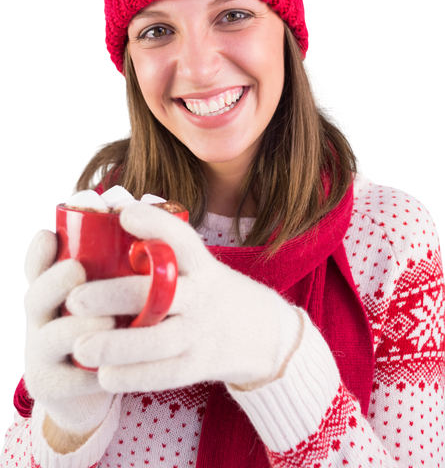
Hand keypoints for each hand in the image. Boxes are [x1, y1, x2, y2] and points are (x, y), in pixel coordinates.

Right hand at [21, 227, 115, 435]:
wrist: (100, 383)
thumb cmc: (110, 324)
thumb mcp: (107, 292)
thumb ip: (112, 263)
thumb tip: (136, 212)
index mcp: (50, 290)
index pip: (34, 267)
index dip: (37, 252)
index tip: (49, 233)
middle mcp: (38, 319)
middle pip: (33, 297)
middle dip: (54, 281)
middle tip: (77, 270)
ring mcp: (39, 354)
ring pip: (50, 337)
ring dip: (79, 326)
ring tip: (108, 320)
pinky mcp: (50, 387)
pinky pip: (68, 380)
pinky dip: (91, 373)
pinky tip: (114, 367)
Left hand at [66, 202, 303, 393]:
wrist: (260, 332)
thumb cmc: (207, 290)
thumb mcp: (198, 264)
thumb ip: (162, 249)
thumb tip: (111, 209)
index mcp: (200, 264)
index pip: (182, 238)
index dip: (155, 223)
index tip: (124, 214)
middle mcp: (203, 295)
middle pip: (161, 293)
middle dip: (116, 295)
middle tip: (75, 299)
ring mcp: (201, 332)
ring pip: (159, 340)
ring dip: (118, 345)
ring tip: (80, 347)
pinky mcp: (198, 365)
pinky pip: (163, 374)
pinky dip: (132, 376)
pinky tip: (103, 376)